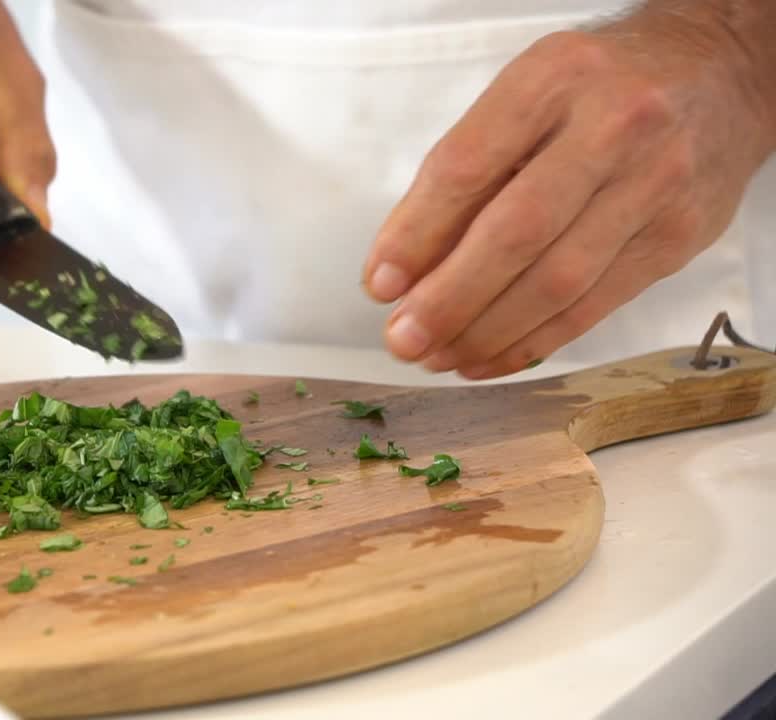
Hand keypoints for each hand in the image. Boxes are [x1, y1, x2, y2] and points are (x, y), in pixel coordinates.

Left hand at [361, 2, 775, 378]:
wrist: (719, 75)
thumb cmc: (599, 90)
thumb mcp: (526, 96)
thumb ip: (464, 172)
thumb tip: (400, 268)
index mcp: (553, 80)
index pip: (467, 167)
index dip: (416, 234)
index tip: (380, 283)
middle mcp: (612, 127)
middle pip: (516, 233)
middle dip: (449, 298)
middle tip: (402, 337)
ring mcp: (654, 185)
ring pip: (557, 281)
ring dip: (485, 332)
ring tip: (435, 356)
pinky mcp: (678, 238)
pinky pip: (593, 306)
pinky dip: (531, 342)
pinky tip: (485, 358)